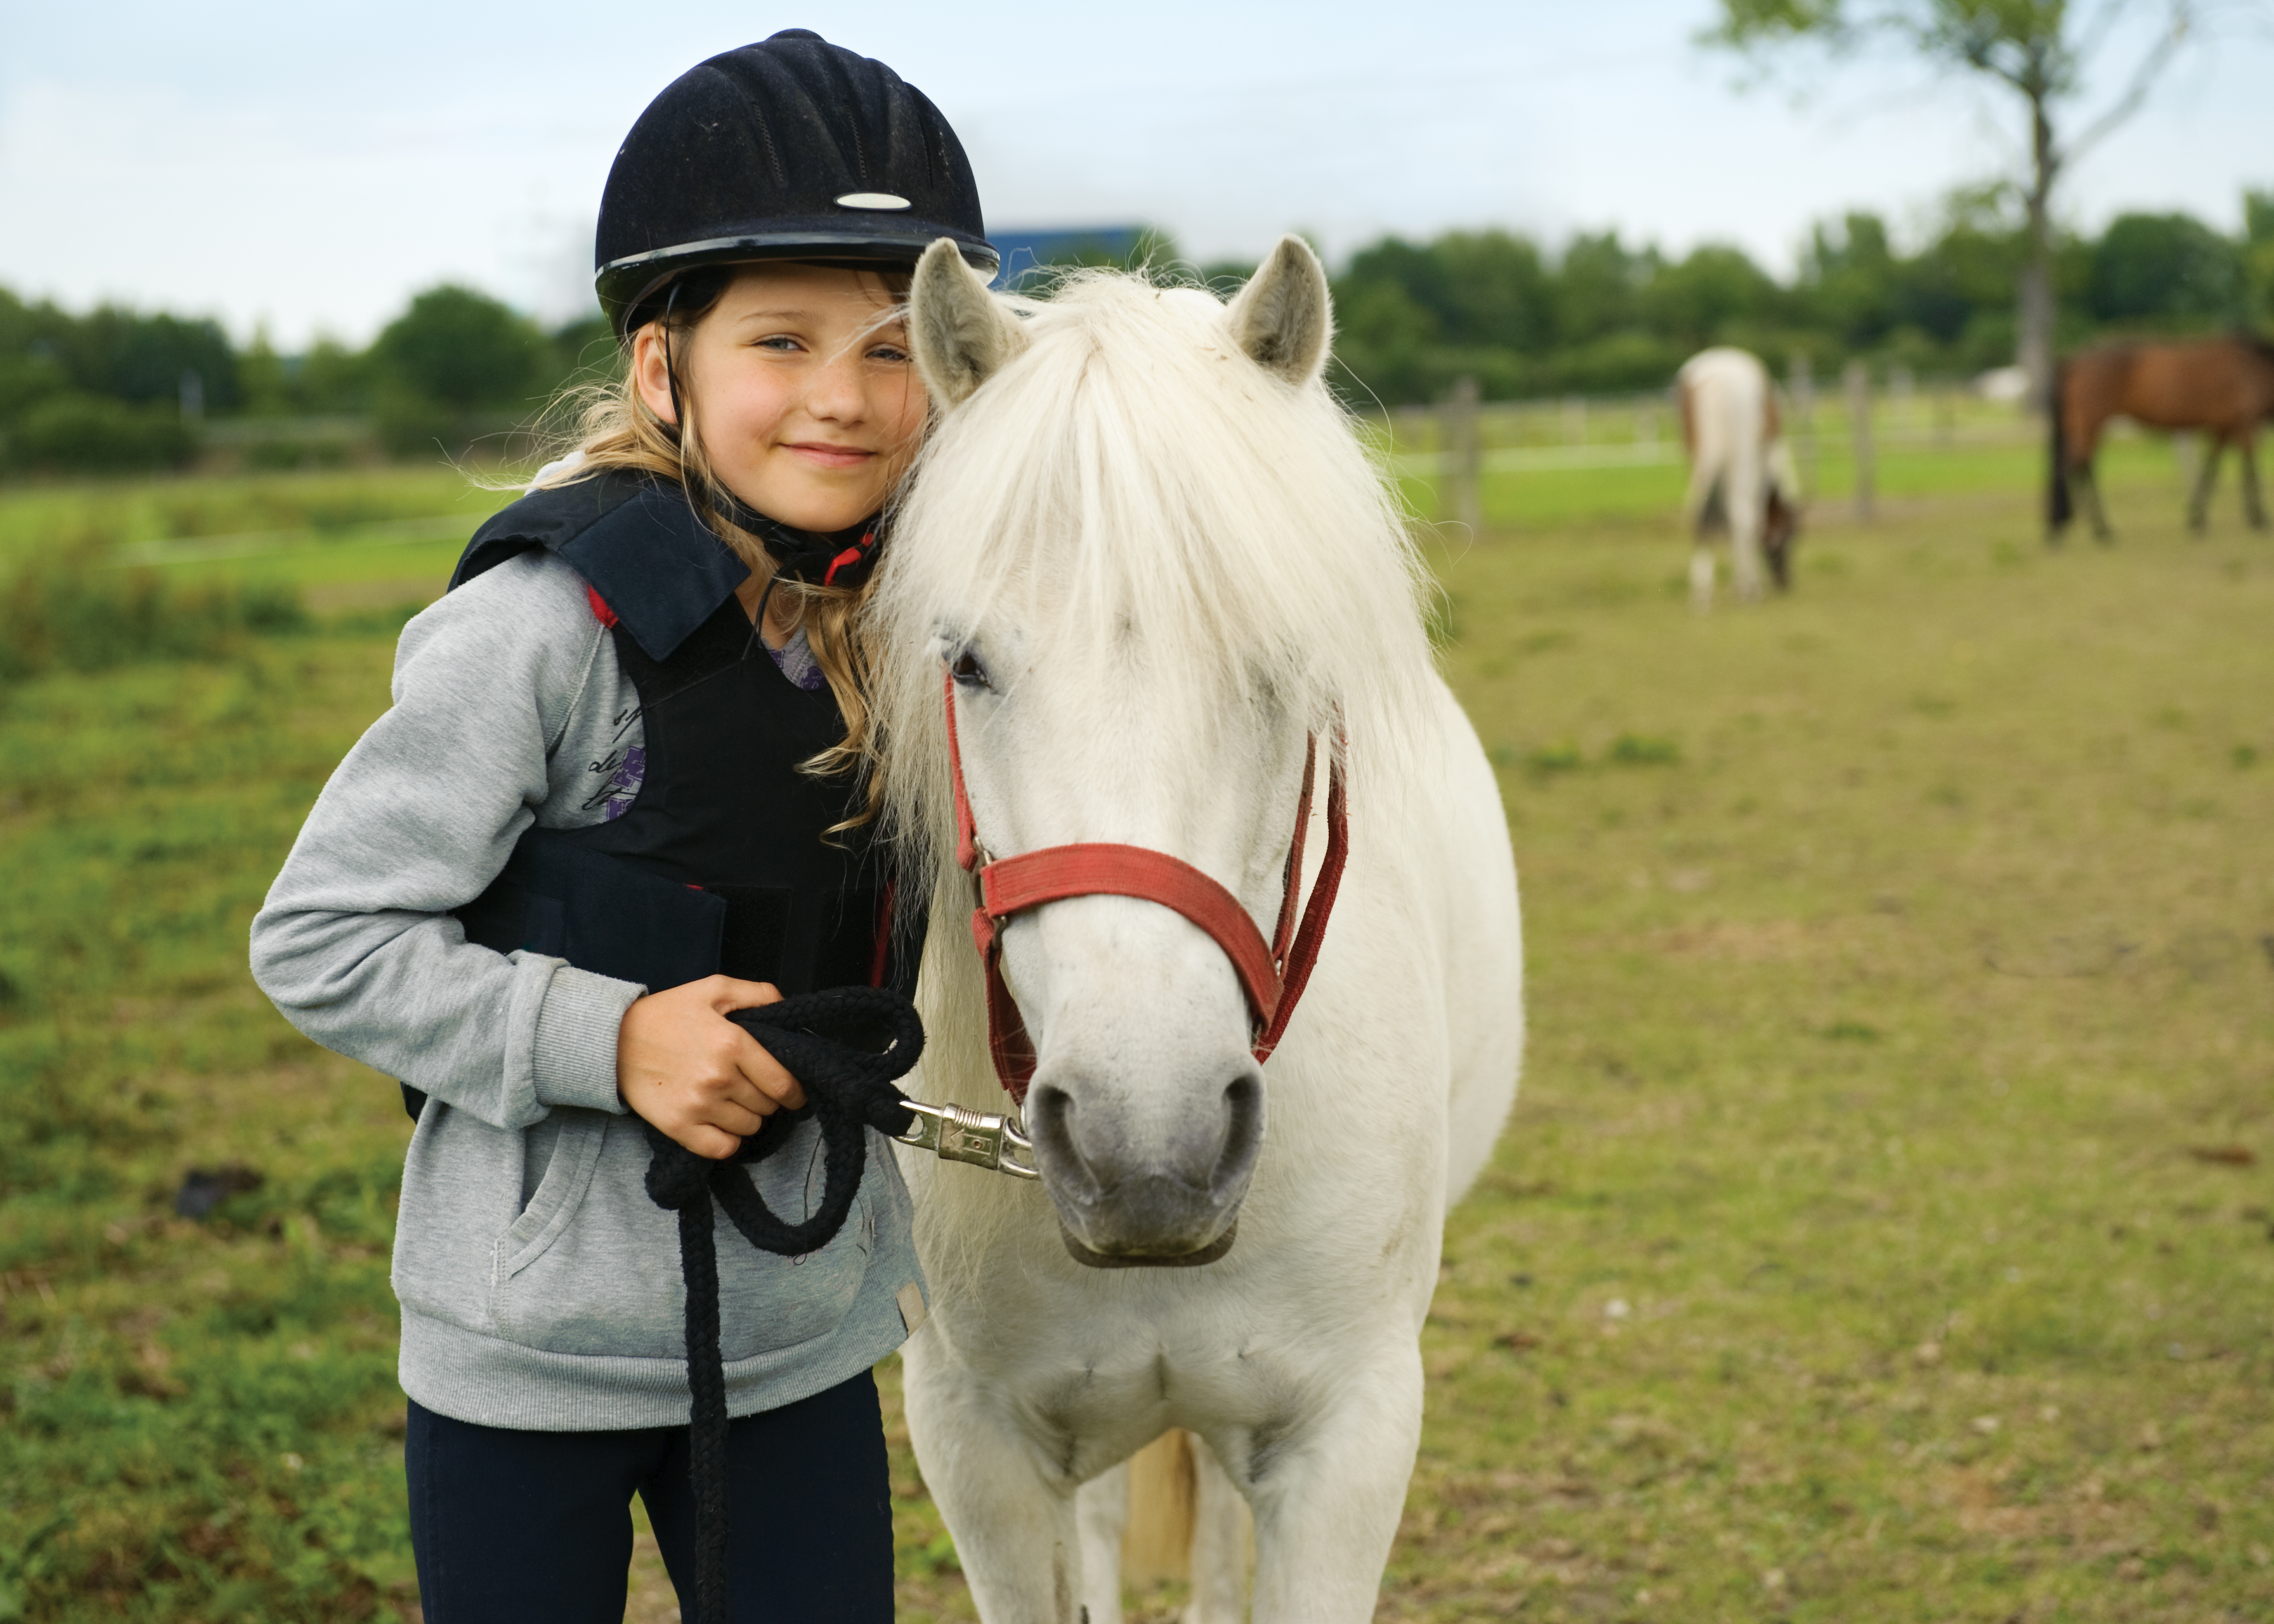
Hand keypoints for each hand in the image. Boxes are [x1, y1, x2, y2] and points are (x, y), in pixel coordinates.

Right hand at [616, 976, 807, 1159]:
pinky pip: (723, 1148)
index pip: (783, 1083)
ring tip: (733, 1101)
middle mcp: (719, 1078)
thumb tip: (788, 1009)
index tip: (795, 1093)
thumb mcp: (714, 988)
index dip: (796, 1092)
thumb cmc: (668, 1013)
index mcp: (733, 1043)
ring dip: (748, 1117)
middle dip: (768, 1099)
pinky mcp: (678, 1127)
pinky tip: (721, 1124)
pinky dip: (728, 1140)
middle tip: (753, 1089)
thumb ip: (758, 993)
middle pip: (768, 1106)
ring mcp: (698, 1106)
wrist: (613, 1040)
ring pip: (749, 1127)